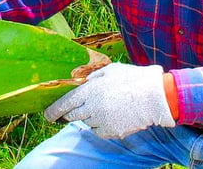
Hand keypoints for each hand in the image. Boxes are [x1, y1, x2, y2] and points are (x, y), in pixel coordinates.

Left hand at [44, 63, 174, 138]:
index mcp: (89, 90)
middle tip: (75, 110)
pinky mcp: (111, 132)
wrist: (155, 96)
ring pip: (87, 123)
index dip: (54, 111)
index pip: (64, 104)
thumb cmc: (133, 79)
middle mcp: (92, 107)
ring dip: (90, 116)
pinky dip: (102, 124)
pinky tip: (114, 114)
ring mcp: (102, 121)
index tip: (47, 115)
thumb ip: (92, 76)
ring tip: (107, 106)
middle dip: (71, 114)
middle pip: (73, 116)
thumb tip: (81, 81)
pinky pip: (99, 130)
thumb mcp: (110, 70)